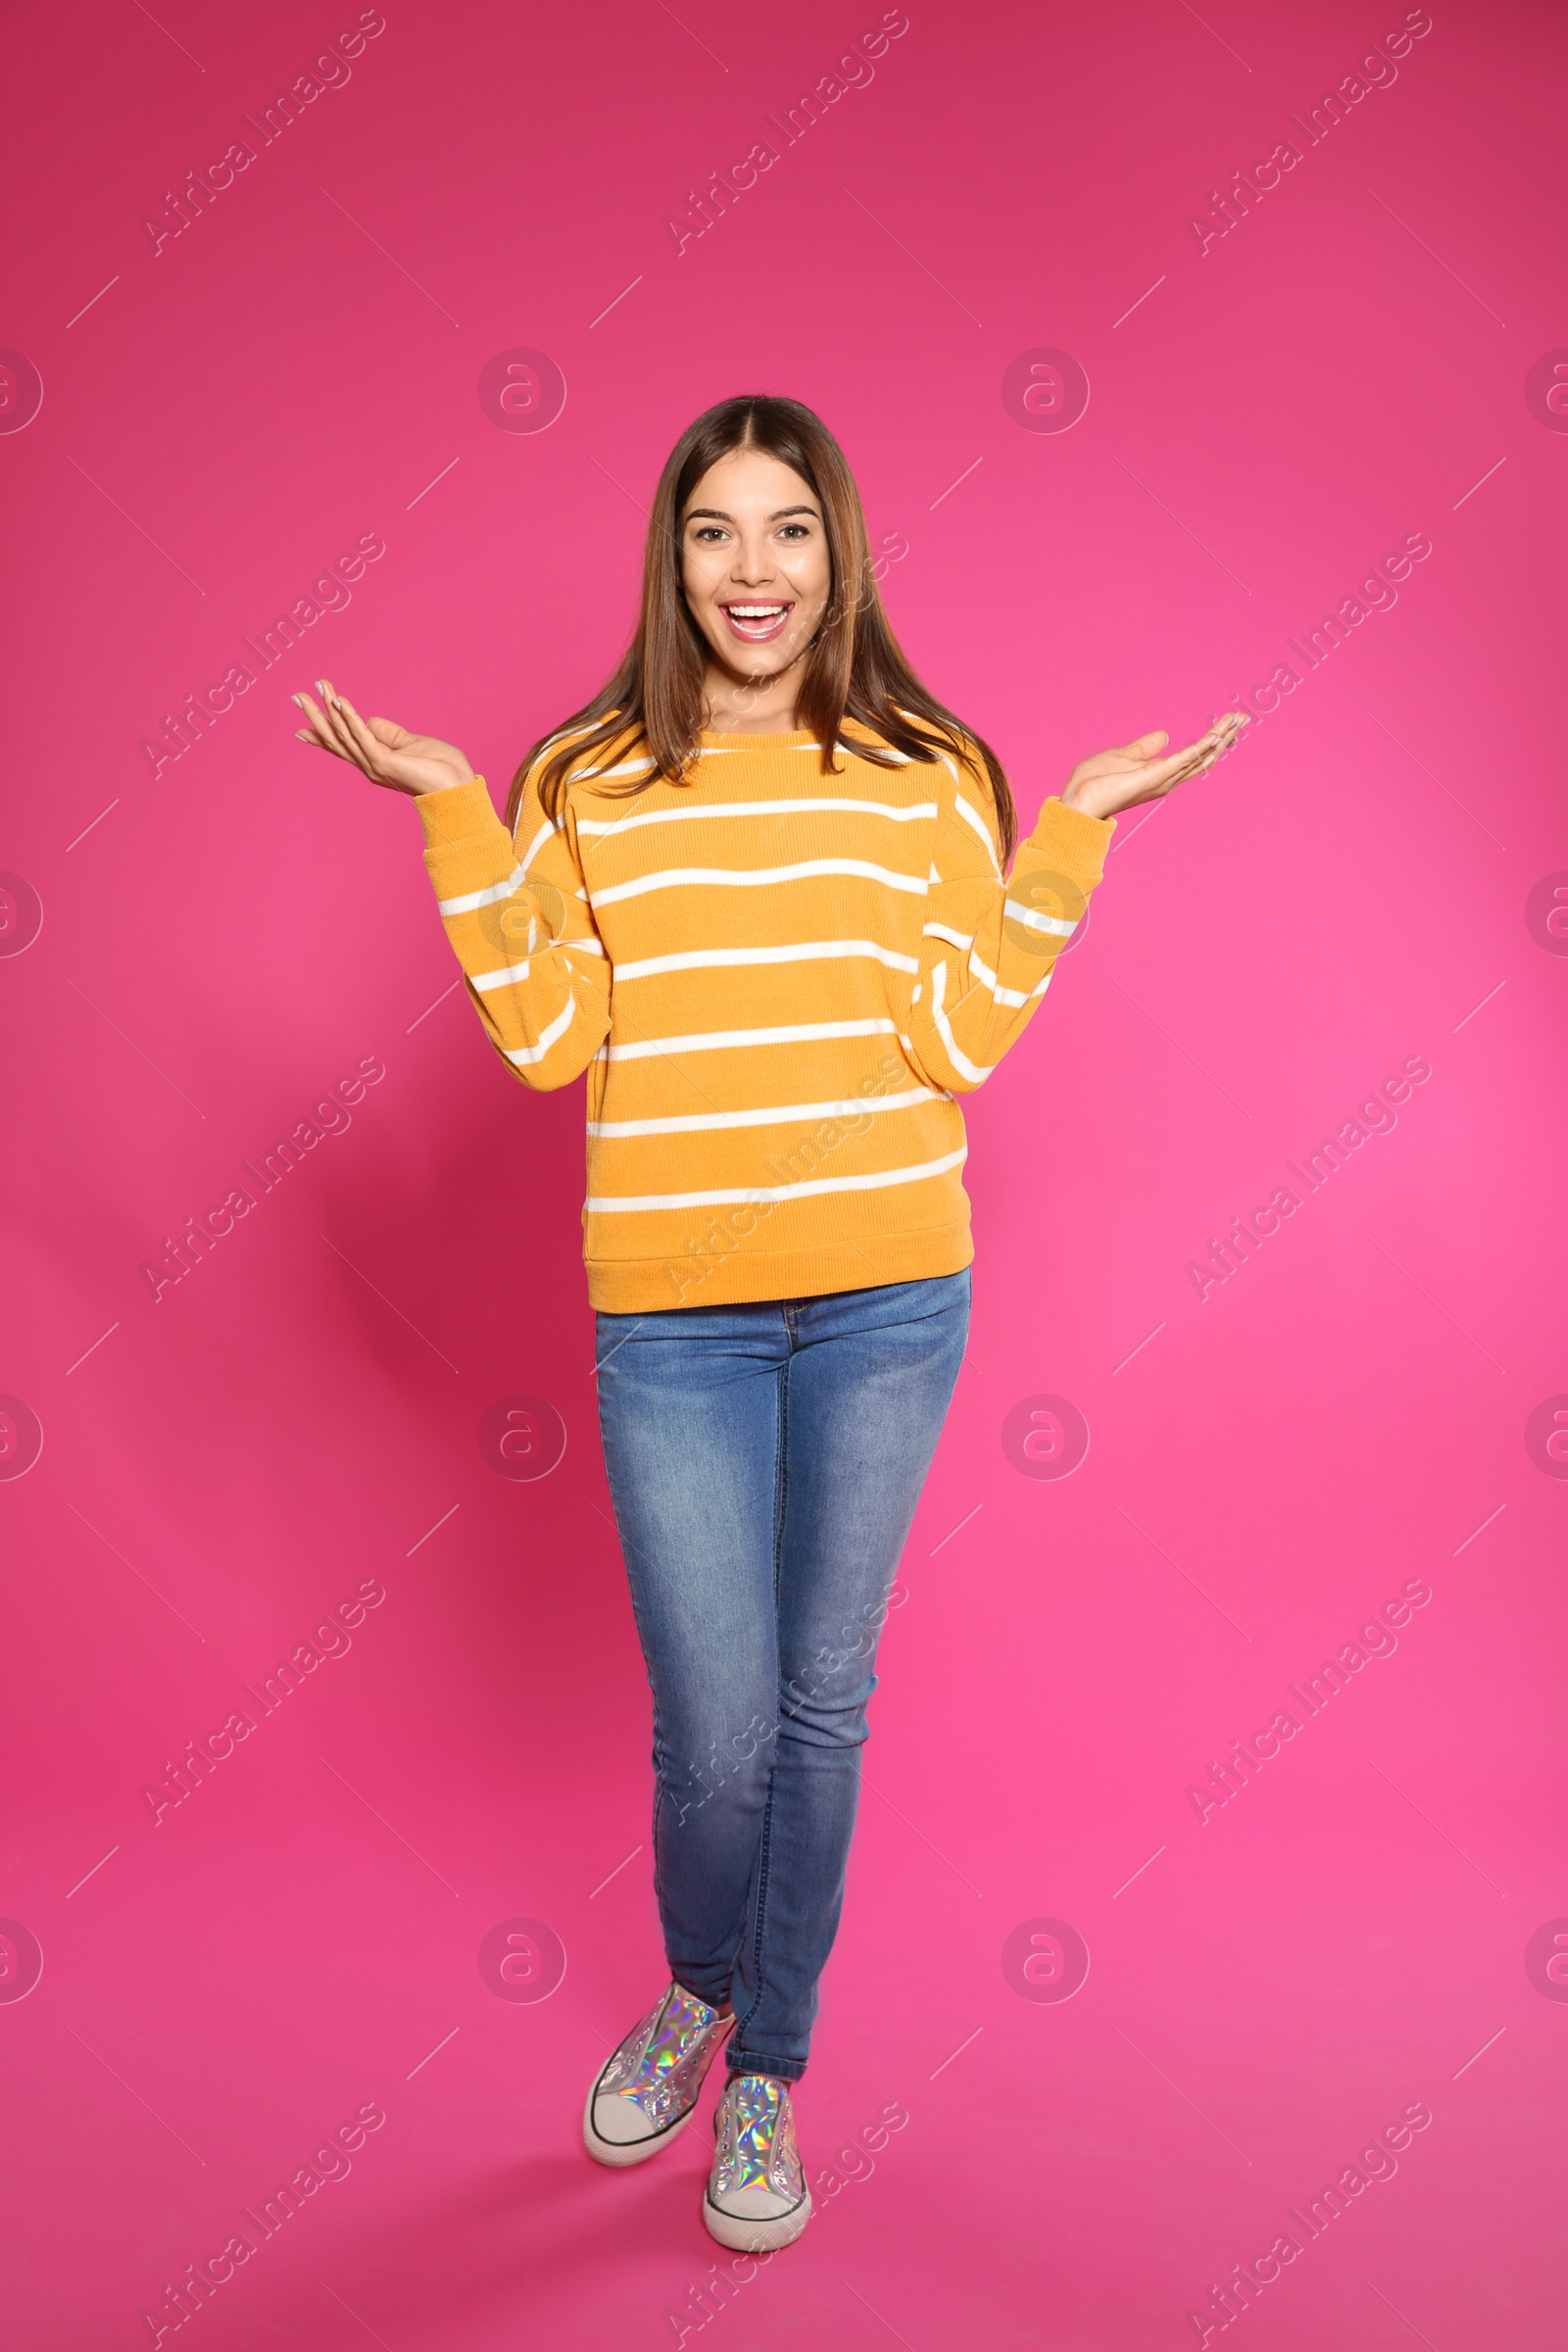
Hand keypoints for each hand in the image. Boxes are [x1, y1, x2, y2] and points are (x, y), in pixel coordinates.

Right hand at [292, 677, 475, 797]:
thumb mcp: (409, 742)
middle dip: (316, 716)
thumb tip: (369, 720)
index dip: (321, 737)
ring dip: (329, 709)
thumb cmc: (440, 767)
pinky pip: (362, 735)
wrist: (457, 787)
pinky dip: (350, 717)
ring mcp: (374, 765)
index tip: (299, 729)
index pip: (342, 747)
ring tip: (318, 687)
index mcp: (374, 762)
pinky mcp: (383, 761)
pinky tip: (339, 701)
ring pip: (343, 734)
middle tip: (297, 696)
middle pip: (335, 739)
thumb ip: (387, 732)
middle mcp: (369, 765)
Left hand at [1059, 711, 1248, 822]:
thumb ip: (1146, 747)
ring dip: (1220, 737)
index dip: (1212, 739)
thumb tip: (1165, 735)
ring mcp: (1163, 778)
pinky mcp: (1155, 776)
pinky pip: (1184, 760)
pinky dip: (1201, 748)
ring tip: (1237, 721)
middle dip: (1224, 737)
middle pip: (1204, 756)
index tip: (1227, 722)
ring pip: (1200, 756)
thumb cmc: (1095, 782)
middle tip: (1243, 719)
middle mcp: (1167, 778)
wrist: (1079, 800)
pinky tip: (1217, 736)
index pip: (1193, 755)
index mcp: (1160, 773)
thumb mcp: (1124, 755)